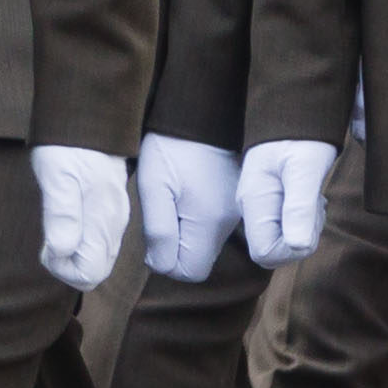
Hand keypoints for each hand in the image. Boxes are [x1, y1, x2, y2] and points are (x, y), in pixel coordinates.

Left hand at [30, 144, 132, 292]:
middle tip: (46, 242)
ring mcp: (113, 219)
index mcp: (102, 222)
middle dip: (65, 267)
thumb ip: (62, 215)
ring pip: (97, 259)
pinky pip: (97, 244)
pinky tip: (62, 224)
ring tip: (52, 230)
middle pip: (95, 272)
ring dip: (70, 256)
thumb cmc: (67, 148)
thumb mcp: (58, 178)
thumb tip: (62, 251)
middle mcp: (113, 225)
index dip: (62, 269)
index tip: (46, 247)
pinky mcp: (109, 212)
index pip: (90, 274)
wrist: (88, 122)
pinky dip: (77, 244)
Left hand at [135, 136, 239, 284]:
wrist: (200, 115)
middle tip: (157, 218)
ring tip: (169, 203)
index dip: (165, 263)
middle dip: (172, 251)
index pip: (190, 272)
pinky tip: (183, 198)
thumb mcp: (154, 188)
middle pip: (198, 260)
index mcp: (209, 223)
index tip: (152, 238)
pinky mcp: (234, 203)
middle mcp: (229, 223)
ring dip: (182, 236)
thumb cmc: (170, 149)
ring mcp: (235, 213)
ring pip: (204, 245)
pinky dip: (194, 223)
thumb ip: (159, 231)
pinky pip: (211, 228)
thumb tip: (162, 265)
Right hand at [240, 138, 338, 269]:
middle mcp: (251, 206)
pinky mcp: (268, 199)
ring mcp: (258, 203)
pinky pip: (286, 225)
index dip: (293, 250)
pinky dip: (304, 218)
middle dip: (303, 238)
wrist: (291, 111)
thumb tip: (299, 246)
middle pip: (275, 249)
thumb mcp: (305, 169)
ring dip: (306, 227)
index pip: (265, 254)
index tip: (310, 222)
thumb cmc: (300, 137)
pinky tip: (309, 195)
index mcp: (254, 202)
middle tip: (315, 206)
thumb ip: (299, 208)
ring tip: (313, 197)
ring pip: (283, 239)